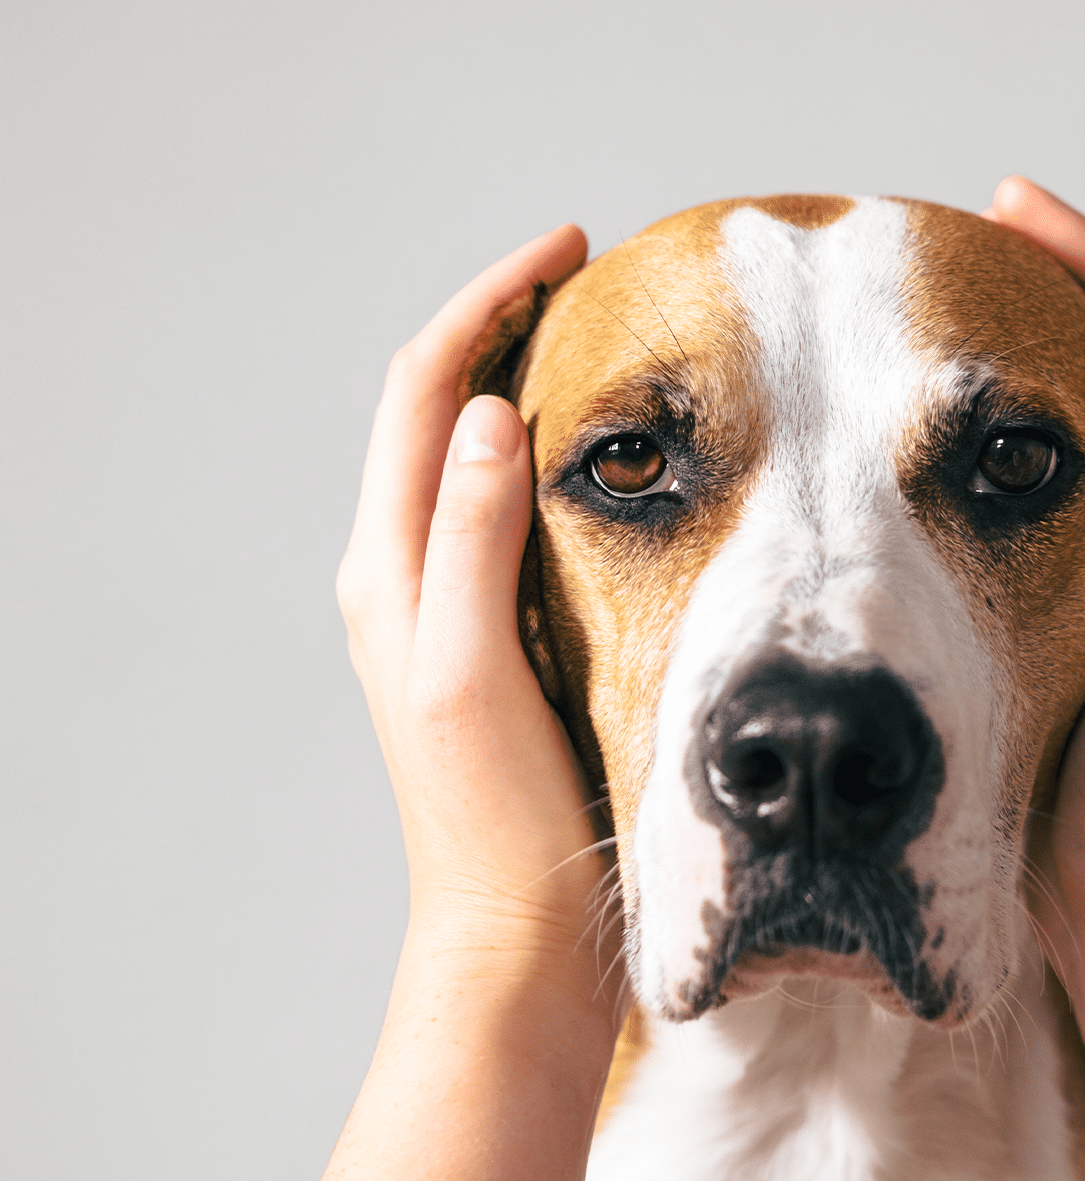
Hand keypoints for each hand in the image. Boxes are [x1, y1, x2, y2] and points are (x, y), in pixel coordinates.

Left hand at [336, 224, 607, 954]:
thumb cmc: (499, 818)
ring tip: (594, 341)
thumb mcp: (477, 671)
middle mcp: (400, 574)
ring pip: (464, 455)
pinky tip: (600, 460)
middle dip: (500, 324)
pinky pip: (497, 510)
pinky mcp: (483, 633)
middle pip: (434, 408)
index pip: (423, 392)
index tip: (568, 250)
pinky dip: (540, 455)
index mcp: (389, 569)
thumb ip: (472, 541)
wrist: (512, 930)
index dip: (487, 304)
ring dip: (516, 381)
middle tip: (586, 276)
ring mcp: (438, 604)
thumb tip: (486, 414)